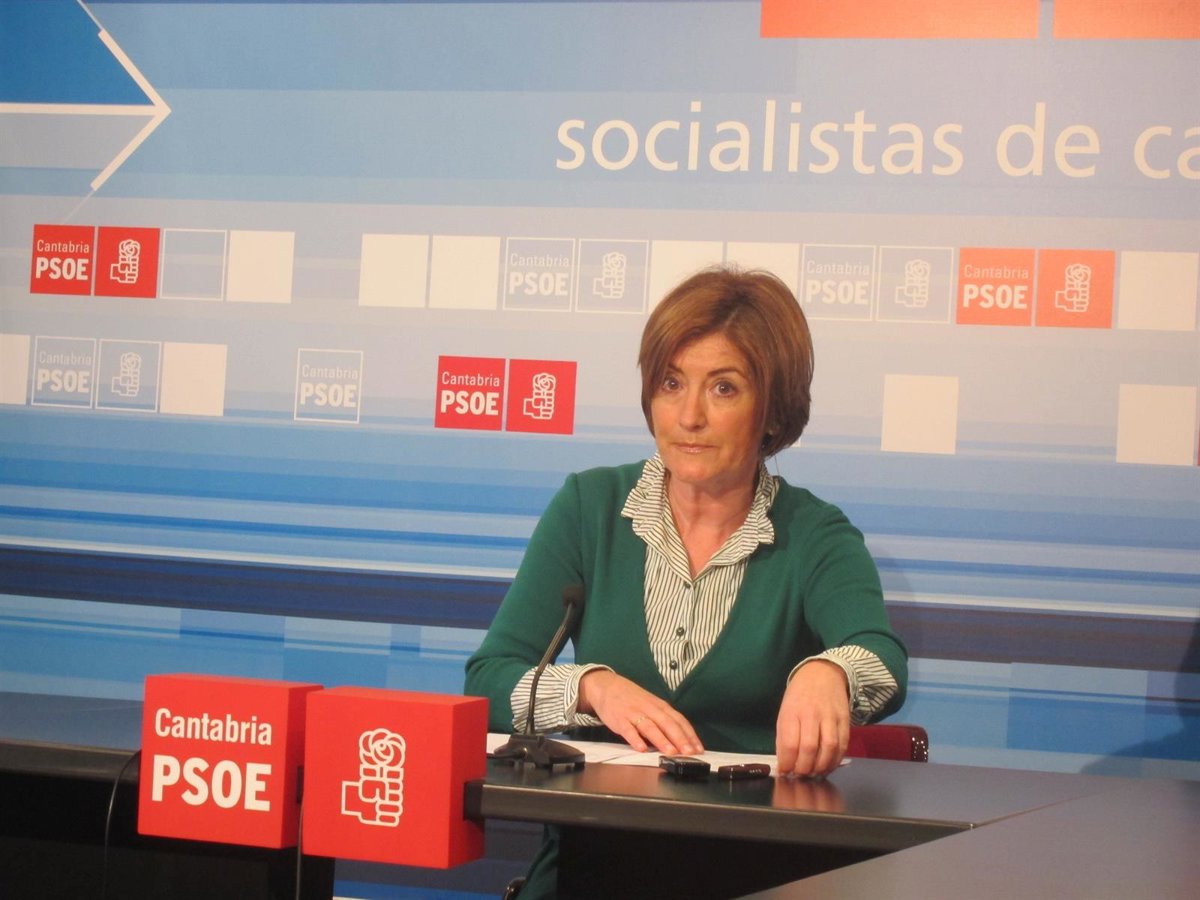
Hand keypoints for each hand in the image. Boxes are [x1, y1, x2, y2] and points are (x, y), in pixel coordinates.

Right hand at [578, 669, 702, 754]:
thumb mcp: (651, 705)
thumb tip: (680, 741)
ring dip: (662, 740)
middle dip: (680, 739)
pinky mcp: (619, 719)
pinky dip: (635, 739)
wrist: (607, 686)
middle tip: (689, 753)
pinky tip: (641, 748)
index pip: (679, 720)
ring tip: (671, 752)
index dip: (689, 735)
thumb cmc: (632, 699)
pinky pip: (628, 730)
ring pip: (650, 727)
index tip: (699, 748)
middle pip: (667, 724)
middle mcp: (649, 708)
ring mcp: (634, 713)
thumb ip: (663, 721)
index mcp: (660, 706)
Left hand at [775, 659, 850, 778]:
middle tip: (800, 776)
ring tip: (814, 774)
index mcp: (792, 712)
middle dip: (804, 769)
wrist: (822, 674)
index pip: (789, 744)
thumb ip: (784, 738)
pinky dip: (836, 760)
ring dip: (821, 767)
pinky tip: (828, 766)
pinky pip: (843, 745)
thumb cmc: (799, 697)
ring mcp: (830, 717)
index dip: (787, 763)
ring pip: (829, 748)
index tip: (784, 772)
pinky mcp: (845, 720)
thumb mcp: (784, 713)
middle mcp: (811, 714)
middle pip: (809, 748)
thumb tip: (784, 764)